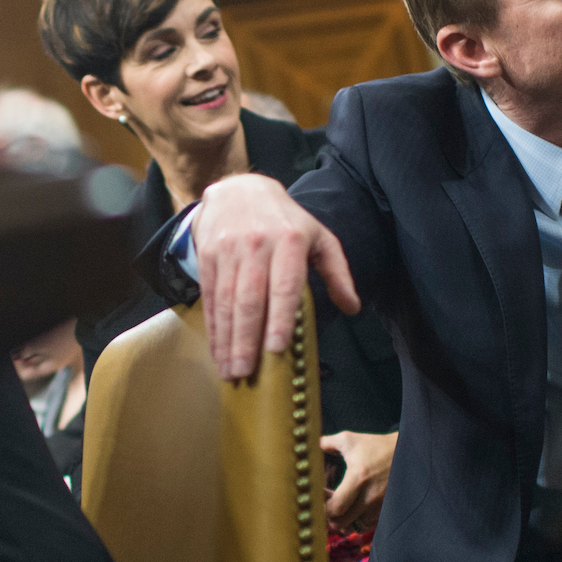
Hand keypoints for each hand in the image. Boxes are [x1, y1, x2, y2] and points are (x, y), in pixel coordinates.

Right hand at [192, 174, 360, 379]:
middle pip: (249, 299)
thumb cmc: (285, 220)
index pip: (284, 286)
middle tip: (245, 372)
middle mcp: (257, 244)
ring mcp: (229, 249)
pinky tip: (217, 349)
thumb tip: (353, 307)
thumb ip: (337, 272)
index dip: (279, 319)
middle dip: (246, 339)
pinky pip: (210, 296)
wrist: (238, 189)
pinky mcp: (208, 255)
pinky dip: (213, 326)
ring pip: (226, 301)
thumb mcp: (319, 237)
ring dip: (226, 339)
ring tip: (229, 370)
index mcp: (289, 241)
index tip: (276, 349)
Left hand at [321, 430, 395, 530]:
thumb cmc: (377, 446)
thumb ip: (328, 442)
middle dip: (330, 516)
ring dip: (344, 520)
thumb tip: (312, 444)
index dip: (323, 507)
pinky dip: (358, 522)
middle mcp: (370, 496)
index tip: (321, 498)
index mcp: (358, 478)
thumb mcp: (351, 440)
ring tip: (341, 508)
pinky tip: (355, 510)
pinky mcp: (388, 511)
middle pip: (341, 523)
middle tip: (328, 505)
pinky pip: (367, 526)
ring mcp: (380, 506)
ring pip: (354, 527)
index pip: (335, 508)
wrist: (408, 453)